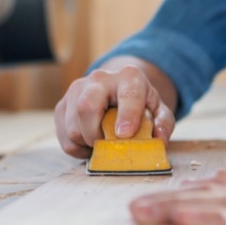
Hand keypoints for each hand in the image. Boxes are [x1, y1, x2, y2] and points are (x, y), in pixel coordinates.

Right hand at [54, 62, 175, 158]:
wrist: (116, 89)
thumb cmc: (139, 103)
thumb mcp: (158, 110)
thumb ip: (163, 123)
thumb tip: (158, 139)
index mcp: (129, 77)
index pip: (128, 95)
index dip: (126, 116)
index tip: (124, 135)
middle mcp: (99, 79)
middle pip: (86, 107)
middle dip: (96, 135)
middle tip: (108, 145)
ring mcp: (76, 89)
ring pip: (72, 126)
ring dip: (87, 144)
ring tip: (101, 143)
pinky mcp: (62, 104)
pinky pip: (63, 135)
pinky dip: (76, 147)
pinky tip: (89, 142)